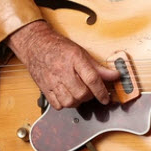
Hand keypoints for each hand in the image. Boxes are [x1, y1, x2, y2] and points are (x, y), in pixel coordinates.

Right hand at [6, 20, 120, 109]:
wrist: (36, 45)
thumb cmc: (59, 48)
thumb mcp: (81, 53)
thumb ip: (98, 67)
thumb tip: (115, 75)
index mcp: (75, 59)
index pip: (92, 79)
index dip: (101, 91)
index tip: (106, 98)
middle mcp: (63, 71)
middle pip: (81, 93)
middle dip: (90, 96)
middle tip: (91, 92)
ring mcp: (52, 81)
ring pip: (70, 102)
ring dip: (78, 101)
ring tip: (79, 93)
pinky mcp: (44, 88)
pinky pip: (57, 105)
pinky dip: (65, 104)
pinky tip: (68, 95)